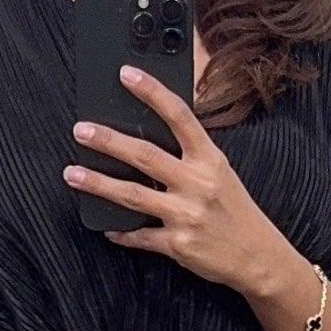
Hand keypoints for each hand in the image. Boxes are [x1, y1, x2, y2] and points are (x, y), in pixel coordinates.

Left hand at [63, 69, 281, 292]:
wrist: (258, 256)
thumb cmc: (235, 209)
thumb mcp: (220, 173)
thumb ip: (190, 154)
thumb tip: (146, 134)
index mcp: (210, 159)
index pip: (179, 116)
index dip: (152, 92)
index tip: (127, 74)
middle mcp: (198, 184)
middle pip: (146, 156)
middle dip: (109, 141)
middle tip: (81, 130)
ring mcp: (186, 215)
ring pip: (133, 195)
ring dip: (98, 183)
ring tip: (72, 173)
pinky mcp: (178, 245)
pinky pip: (140, 237)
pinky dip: (120, 232)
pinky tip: (105, 227)